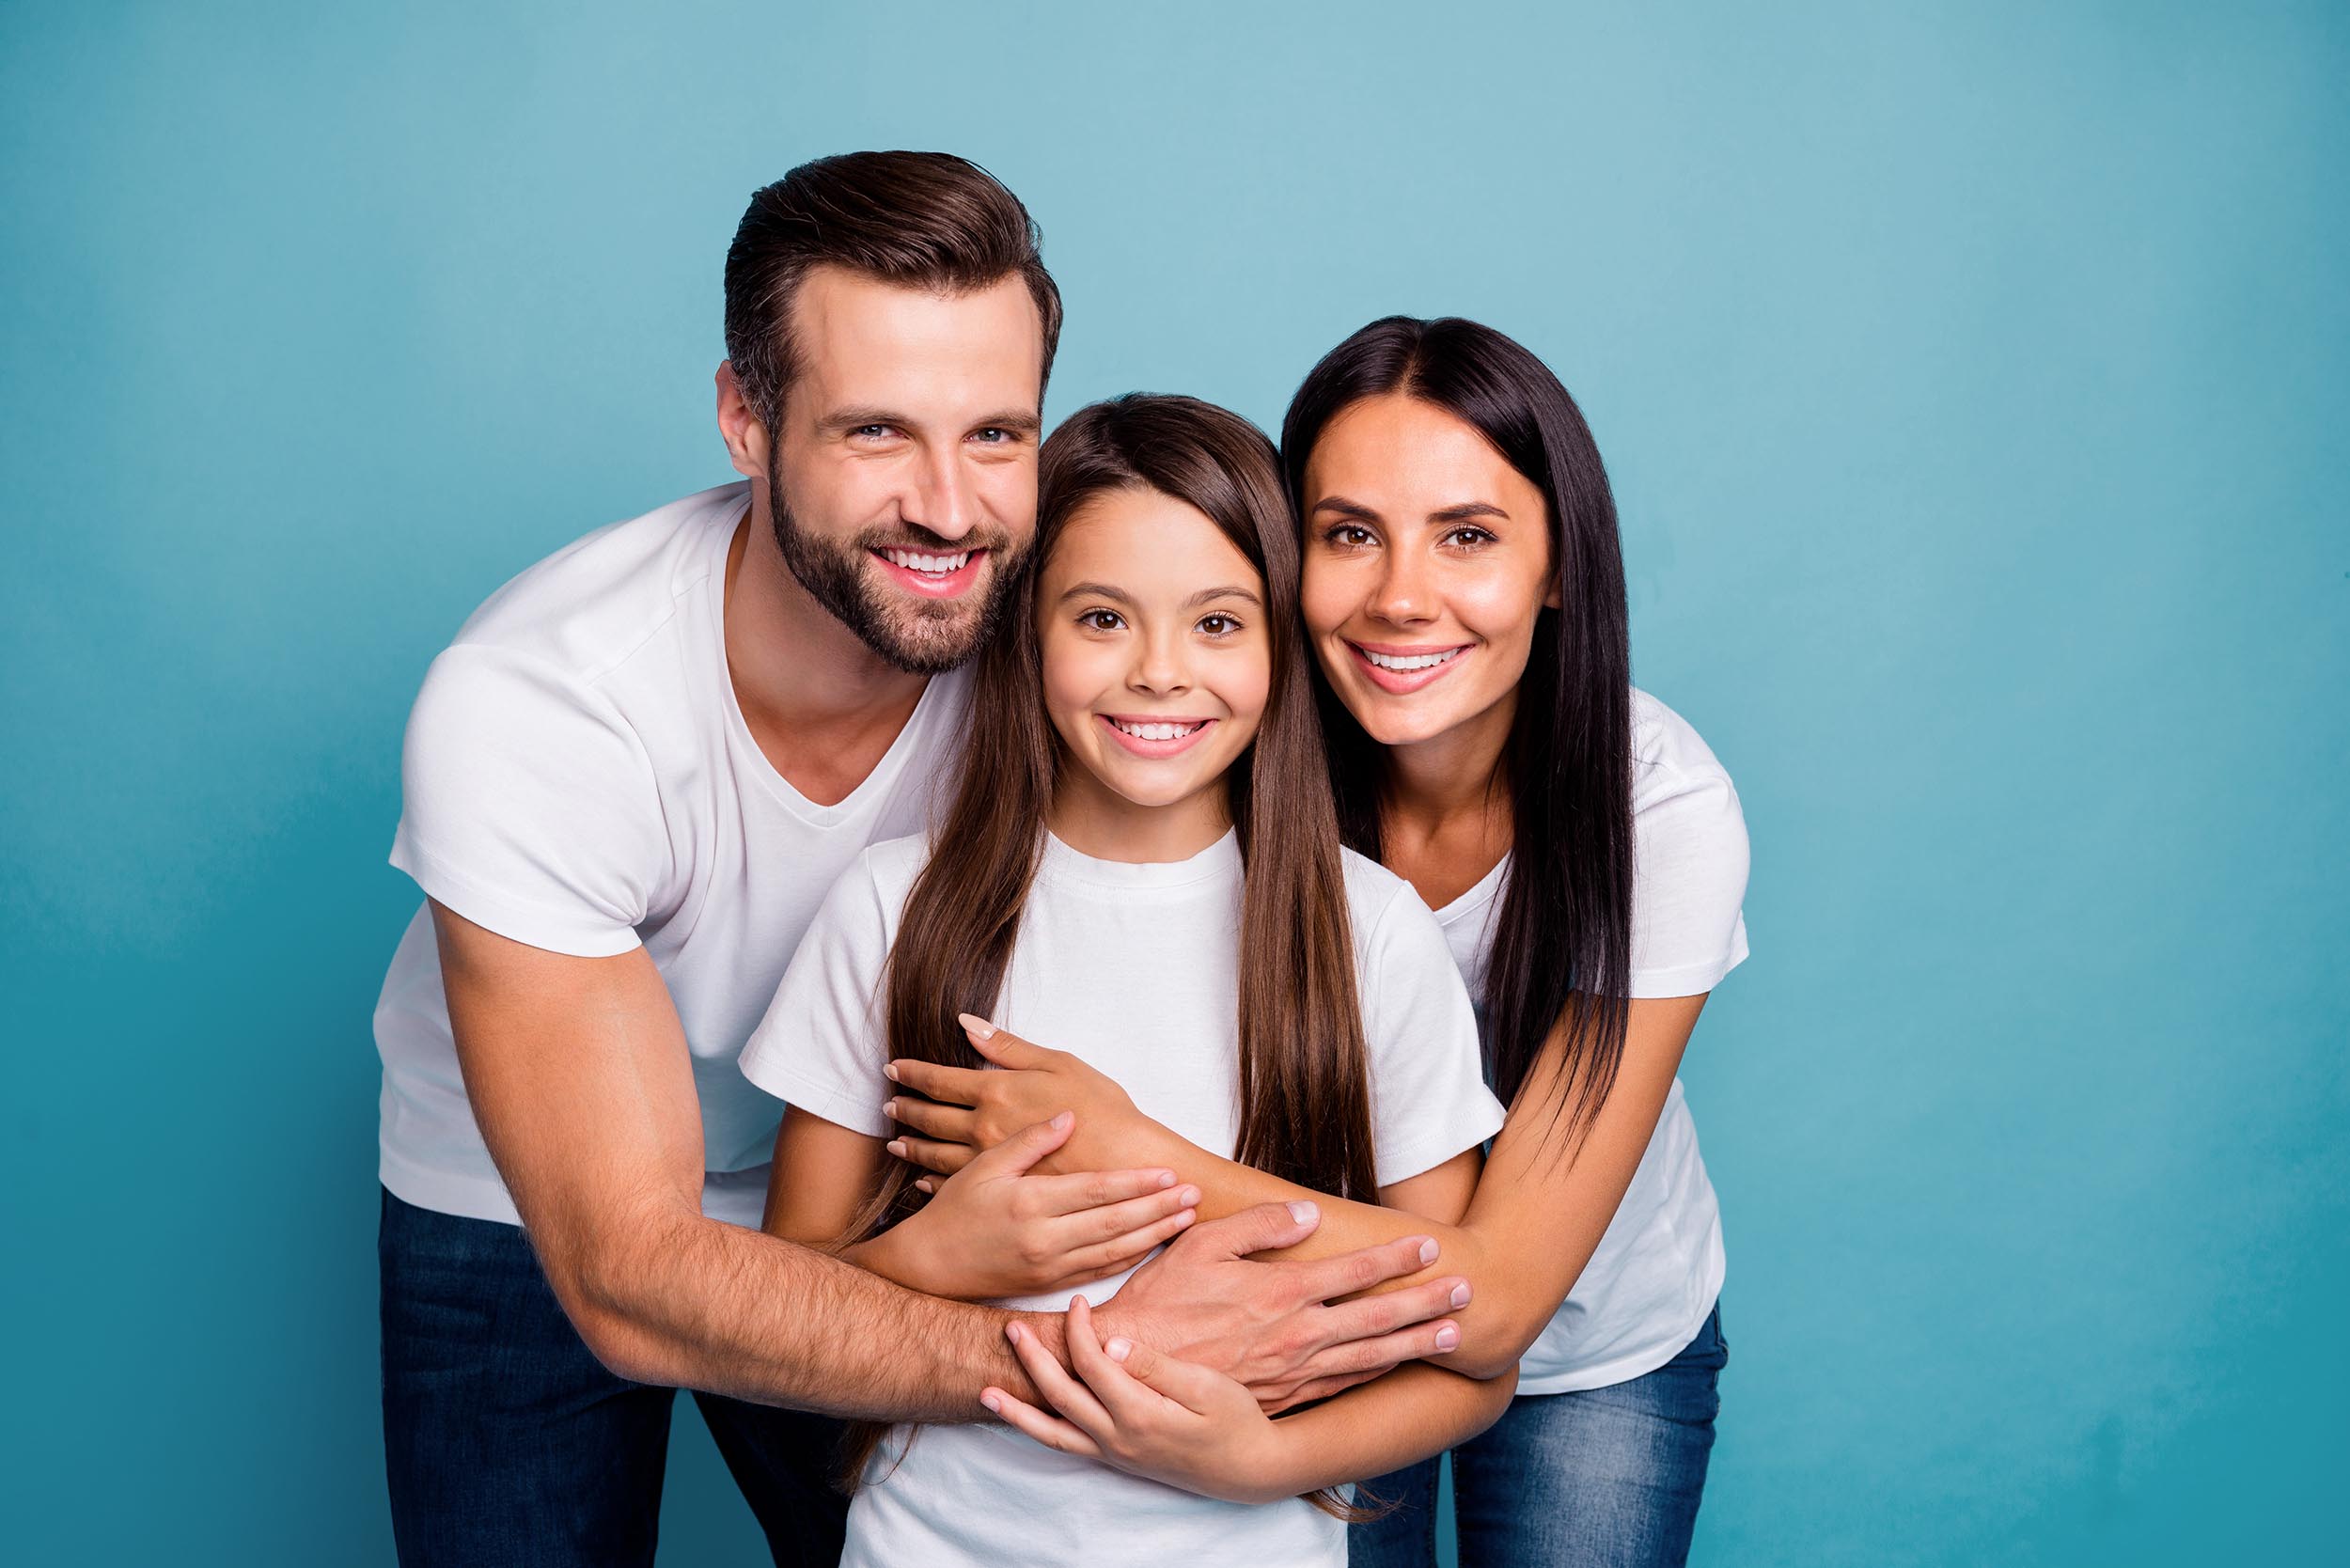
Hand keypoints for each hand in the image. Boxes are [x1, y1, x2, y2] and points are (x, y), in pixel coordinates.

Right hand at [868, 1113, 1200, 1299]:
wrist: (929, 1268)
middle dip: (1159, 1209)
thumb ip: (1030, 1141)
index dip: (1137, 1182)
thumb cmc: (956, 1210)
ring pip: (1115, 1251)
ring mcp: (1050, 1267)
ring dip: (1154, 1235)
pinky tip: (1152, 1245)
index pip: (1097, 1191)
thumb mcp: (985, 1165)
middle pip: (1116, 1223)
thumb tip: (1068, 1116)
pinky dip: (1130, 1259)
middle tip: (1195, 1195)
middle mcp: (1045, 1239)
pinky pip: (1099, 1272)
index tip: (1169, 1173)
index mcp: (1031, 1203)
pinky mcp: (1050, 1285)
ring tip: (1186, 1219)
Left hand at [884, 1015, 1145, 1177]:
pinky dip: (932, 1181)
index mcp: (996, 1091)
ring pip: (936, 1154)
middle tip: (888, 1106)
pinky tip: (921, 1181)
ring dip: (913, 1146)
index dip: (913, 1072)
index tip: (893, 1068)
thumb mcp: (1059, 1063)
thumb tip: (967, 1023)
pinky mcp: (1001, 1190)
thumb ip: (1009, 1046)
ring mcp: (989, 1163)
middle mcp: (983, 1128)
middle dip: (906, 1109)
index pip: (940, 1080)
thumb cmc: (1101, 1108)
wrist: (1125, 1164)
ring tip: (896, 1143)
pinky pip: (954, 1185)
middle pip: (931, 1117)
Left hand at [986, 1297, 1290, 1504]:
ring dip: (1018, 1410)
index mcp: (1139, 1413)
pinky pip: (1067, 1445)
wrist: (1248, 1469)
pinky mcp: (1117, 1460)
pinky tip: (1025, 1419)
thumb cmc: (1234, 1420)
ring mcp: (1114, 1453)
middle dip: (1032, 1360)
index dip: (1077, 1330)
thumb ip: (1156, 1366)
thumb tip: (1114, 1343)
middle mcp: (1117, 1438)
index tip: (1076, 1301)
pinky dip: (1039, 1431)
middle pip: (1060, 1395)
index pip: (1091, 1364)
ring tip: (985, 1391)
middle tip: (1011, 1329)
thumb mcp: (1206, 1386)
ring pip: (1053, 1431)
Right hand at [1088, 1201, 1470, 1413]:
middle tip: (1466, 1292)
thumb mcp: (1202, 1245)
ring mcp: (1295, 1372)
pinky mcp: (1285, 1399)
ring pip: (1370, 1358)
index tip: (1430, 1247)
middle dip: (1426, 1303)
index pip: (1355, 1271)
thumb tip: (1308, 1214)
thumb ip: (1259, 1225)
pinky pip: (1343, 1387)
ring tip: (1453, 1334)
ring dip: (1415, 1344)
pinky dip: (1377, 1377)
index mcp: (1282, 1292)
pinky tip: (1397, 1368)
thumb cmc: (1161, 1302)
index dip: (1396, 1259)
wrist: (1134, 1375)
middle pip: (1378, 1318)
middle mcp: (1298, 1335)